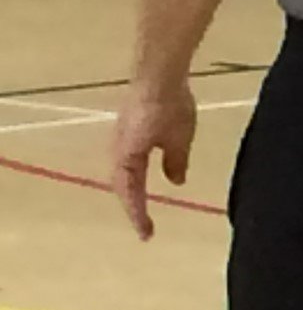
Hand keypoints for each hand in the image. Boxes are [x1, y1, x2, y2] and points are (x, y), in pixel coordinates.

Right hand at [110, 81, 197, 240]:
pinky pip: (129, 154)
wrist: (158, 73)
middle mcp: (117, 150)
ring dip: (132, 187)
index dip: (139, 216)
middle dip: (132, 205)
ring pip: (124, 170)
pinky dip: (136, 168)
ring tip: (141, 201)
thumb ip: (176, 161)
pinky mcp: (128, 123)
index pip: (132, 195)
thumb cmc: (169, 107)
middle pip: (123, 185)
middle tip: (145, 225)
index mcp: (126, 159)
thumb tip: (176, 181)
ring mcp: (121, 135)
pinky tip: (145, 165)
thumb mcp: (179, 138)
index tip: (147, 236)